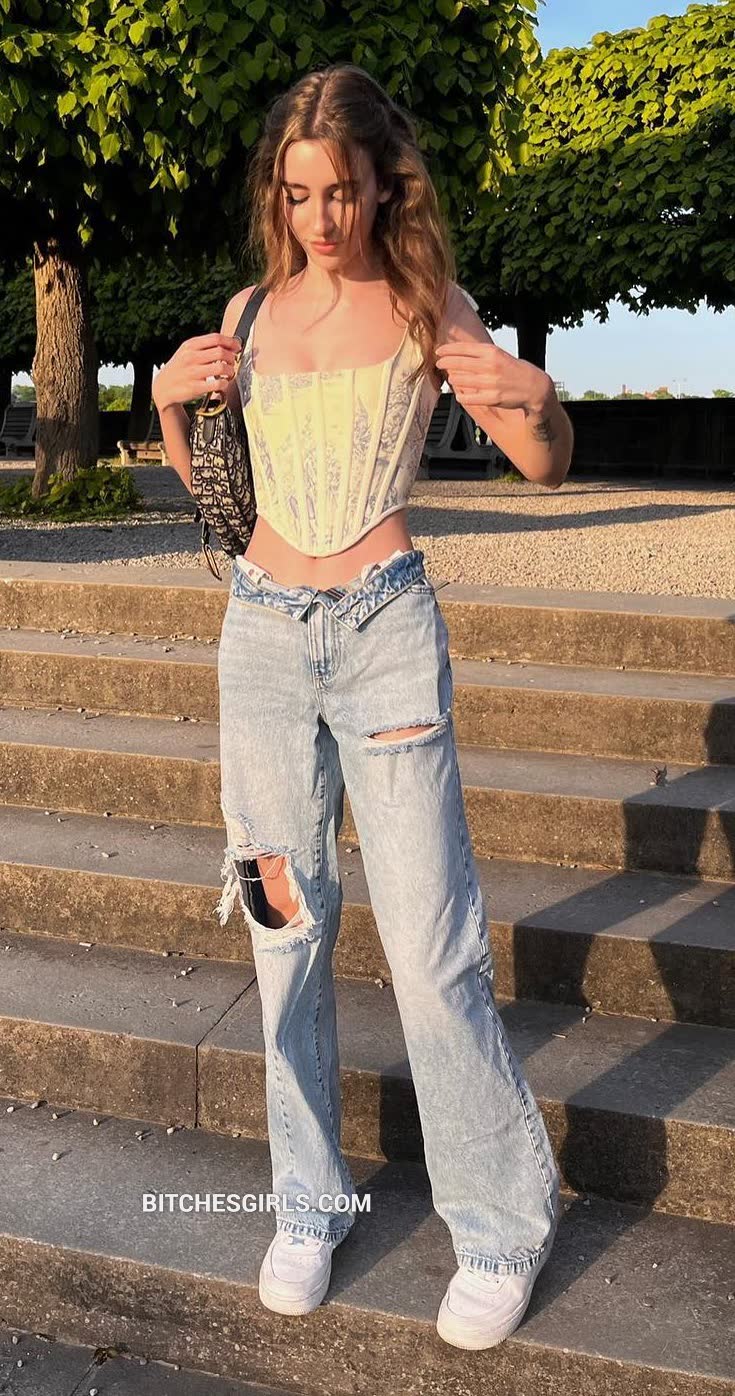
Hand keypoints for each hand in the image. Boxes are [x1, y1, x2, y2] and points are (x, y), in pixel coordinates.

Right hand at [152, 333, 242, 410]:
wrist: (163, 387)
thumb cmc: (179, 368)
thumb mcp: (186, 351)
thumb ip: (204, 346)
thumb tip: (228, 344)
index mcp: (190, 345)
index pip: (216, 338)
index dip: (230, 342)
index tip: (236, 347)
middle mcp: (191, 357)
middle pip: (221, 351)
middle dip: (232, 357)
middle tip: (232, 362)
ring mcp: (193, 372)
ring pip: (221, 367)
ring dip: (230, 371)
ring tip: (229, 373)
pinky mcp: (195, 387)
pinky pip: (218, 384)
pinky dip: (225, 383)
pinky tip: (223, 383)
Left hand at [435, 339, 553, 414]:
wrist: (534, 386)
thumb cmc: (515, 370)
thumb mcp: (500, 355)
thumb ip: (481, 354)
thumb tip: (460, 354)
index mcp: (492, 353)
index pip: (463, 349)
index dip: (448, 350)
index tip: (438, 352)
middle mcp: (490, 366)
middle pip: (459, 363)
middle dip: (445, 363)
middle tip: (439, 364)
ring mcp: (490, 383)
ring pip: (461, 380)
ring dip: (453, 379)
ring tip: (451, 378)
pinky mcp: (492, 398)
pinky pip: (469, 398)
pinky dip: (461, 396)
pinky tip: (459, 395)